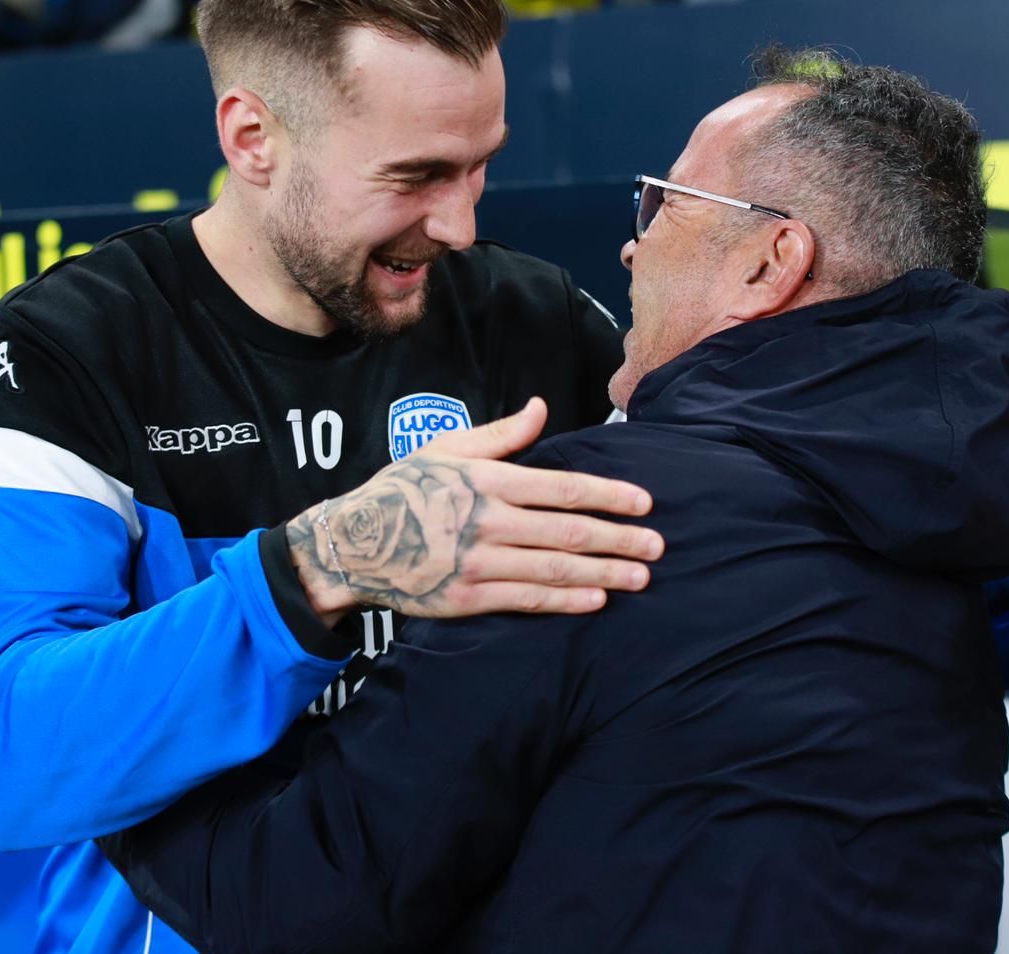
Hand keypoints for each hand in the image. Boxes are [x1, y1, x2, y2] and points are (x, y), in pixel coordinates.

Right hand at [287, 397, 662, 621]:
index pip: (564, 488)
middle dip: (619, 540)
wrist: (352, 544)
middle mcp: (487, 522)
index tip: (644, 504)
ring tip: (640, 577)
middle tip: (657, 546)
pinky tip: (596, 599)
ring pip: (554, 569)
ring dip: (604, 573)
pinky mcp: (466, 599)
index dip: (610, 496)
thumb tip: (541, 407)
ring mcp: (477, 563)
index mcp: (488, 481)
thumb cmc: (403, 490)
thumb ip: (500, 434)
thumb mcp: (446, 448)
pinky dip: (565, 601)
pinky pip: (525, 600)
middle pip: (569, 532)